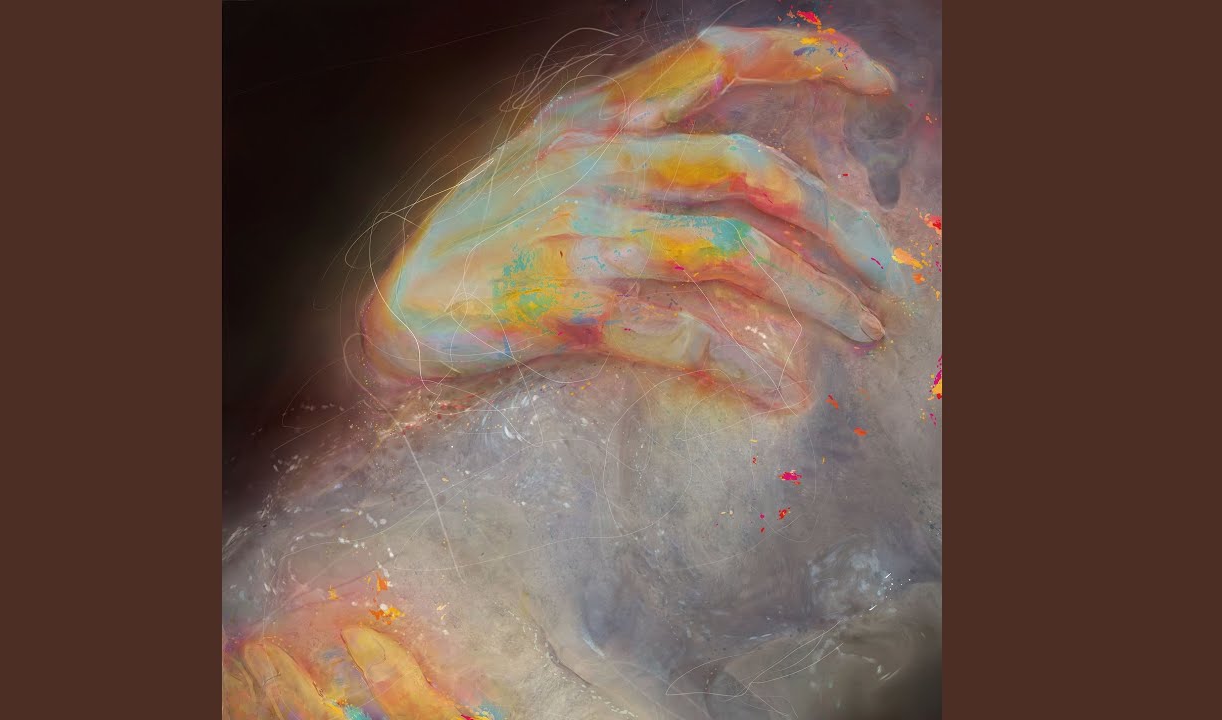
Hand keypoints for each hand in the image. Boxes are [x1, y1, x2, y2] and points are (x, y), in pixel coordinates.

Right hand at [362, 26, 897, 408]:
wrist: (398, 313)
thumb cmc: (478, 235)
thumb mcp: (539, 153)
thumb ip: (623, 136)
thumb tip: (723, 148)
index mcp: (593, 116)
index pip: (717, 58)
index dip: (810, 58)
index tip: (879, 85)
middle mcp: (596, 164)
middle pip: (754, 171)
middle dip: (840, 218)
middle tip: (886, 266)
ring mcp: (585, 237)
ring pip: (738, 256)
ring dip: (820, 296)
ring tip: (865, 328)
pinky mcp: (574, 311)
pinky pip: (687, 337)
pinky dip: (745, 367)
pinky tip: (778, 392)